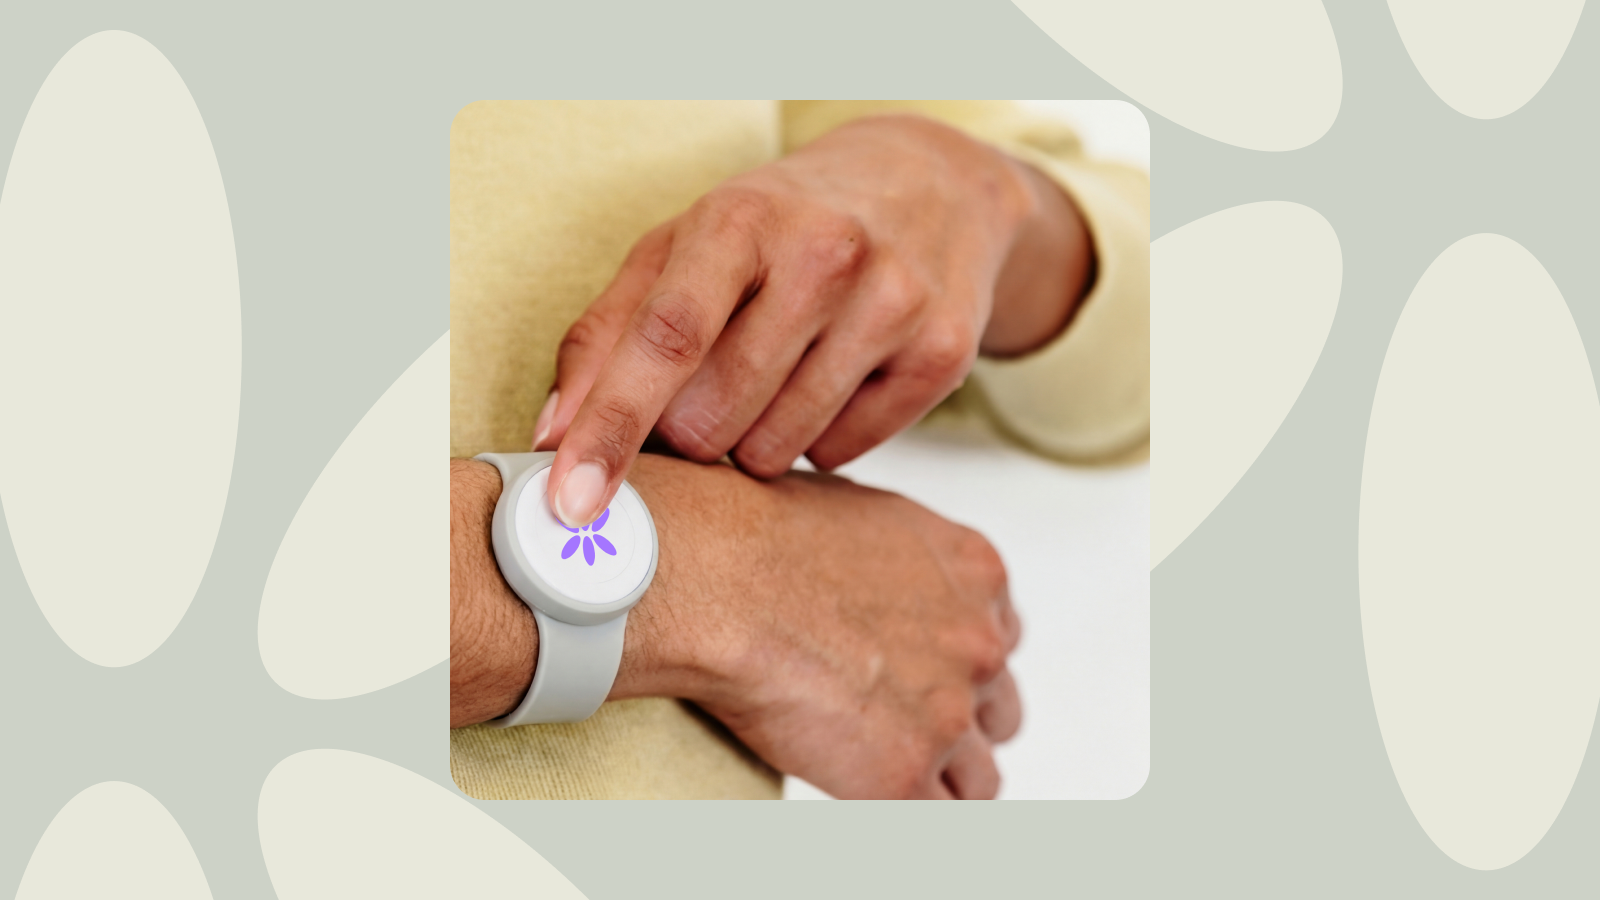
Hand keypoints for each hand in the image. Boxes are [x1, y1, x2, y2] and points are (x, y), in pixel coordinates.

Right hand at [449, 455, 1023, 798]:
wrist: (718, 578)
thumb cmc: (759, 532)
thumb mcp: (859, 513)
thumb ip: (895, 559)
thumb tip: (868, 577)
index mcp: (974, 572)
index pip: (998, 636)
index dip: (954, 660)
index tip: (917, 671)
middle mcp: (977, 642)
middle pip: (998, 707)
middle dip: (957, 719)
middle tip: (899, 723)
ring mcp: (948, 712)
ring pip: (979, 777)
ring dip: (937, 778)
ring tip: (878, 771)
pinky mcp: (903, 772)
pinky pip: (931, 818)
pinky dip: (897, 812)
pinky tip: (859, 795)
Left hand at [534, 113, 1093, 526]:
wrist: (931, 185)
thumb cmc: (784, 222)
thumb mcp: (683, 246)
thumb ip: (607, 332)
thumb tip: (552, 435)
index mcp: (740, 219)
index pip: (665, 340)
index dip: (611, 426)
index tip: (572, 500)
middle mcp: (825, 254)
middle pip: (713, 416)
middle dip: (688, 432)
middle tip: (707, 388)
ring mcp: (892, 303)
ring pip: (776, 449)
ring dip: (751, 440)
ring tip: (772, 376)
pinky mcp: (941, 354)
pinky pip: (841, 454)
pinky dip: (817, 439)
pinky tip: (830, 380)